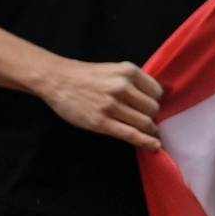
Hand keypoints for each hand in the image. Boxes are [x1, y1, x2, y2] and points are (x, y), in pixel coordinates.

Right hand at [39, 58, 162, 148]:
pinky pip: (130, 134)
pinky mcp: (101, 122)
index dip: (157, 101)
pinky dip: (145, 141)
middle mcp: (123, 87)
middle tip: (147, 119)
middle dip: (153, 116)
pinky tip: (154, 145)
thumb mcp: (116, 70)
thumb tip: (154, 99)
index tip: (151, 106)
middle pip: (153, 108)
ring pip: (144, 122)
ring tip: (149, 132)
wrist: (58, 80)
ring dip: (149, 129)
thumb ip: (134, 82)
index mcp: (129, 72)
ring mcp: (112, 105)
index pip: (157, 92)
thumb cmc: (88, 76)